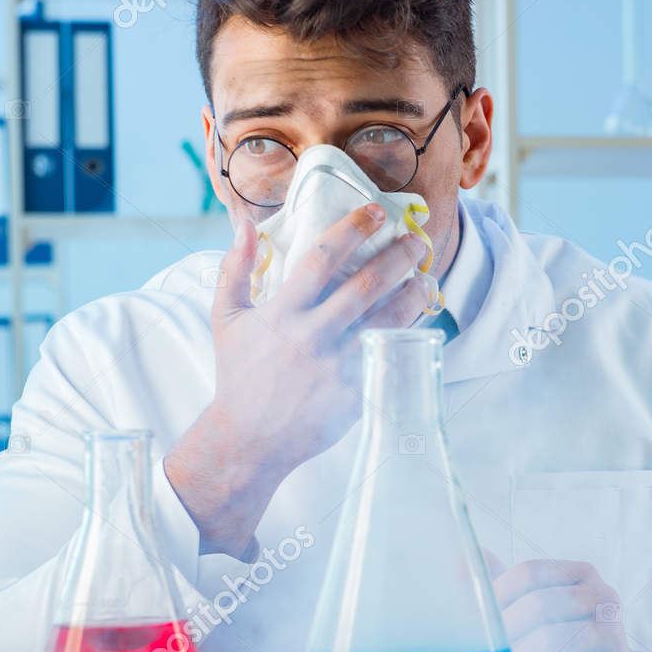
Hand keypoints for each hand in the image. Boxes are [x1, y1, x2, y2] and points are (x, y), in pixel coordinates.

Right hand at [166, 204, 431, 555]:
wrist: (249, 440)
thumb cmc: (239, 375)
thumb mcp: (226, 319)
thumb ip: (234, 269)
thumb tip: (246, 224)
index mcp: (282, 312)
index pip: (323, 257)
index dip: (353, 229)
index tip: (376, 211)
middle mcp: (313, 335)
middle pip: (367, 284)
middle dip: (398, 256)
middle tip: (416, 239)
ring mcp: (338, 367)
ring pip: (389, 319)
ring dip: (413, 294)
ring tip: (425, 278)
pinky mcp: (356, 394)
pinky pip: (390, 356)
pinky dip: (409, 335)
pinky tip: (419, 321)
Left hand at [489, 556, 650, 651]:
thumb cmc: (563, 636)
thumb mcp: (532, 607)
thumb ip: (500, 586)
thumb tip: (459, 562)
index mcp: (578, 574)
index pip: (530, 572)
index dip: (498, 594)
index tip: (479, 618)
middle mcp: (601, 595)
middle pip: (542, 603)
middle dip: (508, 630)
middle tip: (489, 651)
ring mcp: (612, 630)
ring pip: (558, 638)